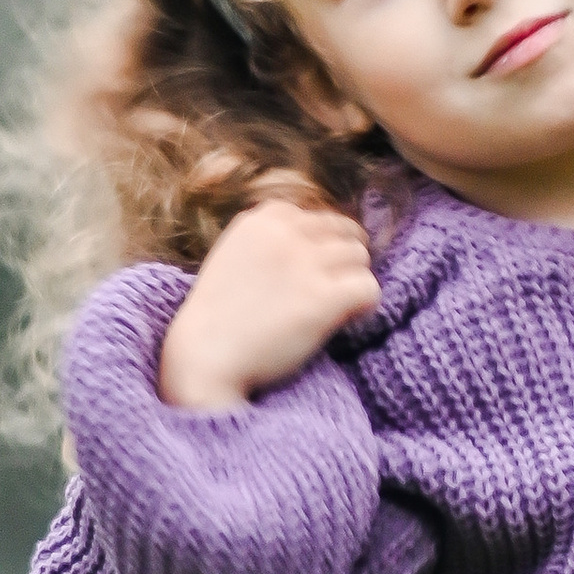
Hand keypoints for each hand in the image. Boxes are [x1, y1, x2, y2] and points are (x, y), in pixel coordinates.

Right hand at [160, 200, 379, 410]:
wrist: (205, 357)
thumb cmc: (217, 319)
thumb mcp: (233, 259)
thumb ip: (267, 243)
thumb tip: (313, 245)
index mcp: (261, 220)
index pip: (313, 216)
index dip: (320, 244)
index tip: (312, 271)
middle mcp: (286, 234)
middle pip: (343, 231)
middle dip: (343, 259)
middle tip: (334, 288)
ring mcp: (306, 264)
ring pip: (359, 256)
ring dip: (353, 280)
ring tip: (339, 307)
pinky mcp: (324, 297)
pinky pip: (368, 288)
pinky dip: (365, 303)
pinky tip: (349, 318)